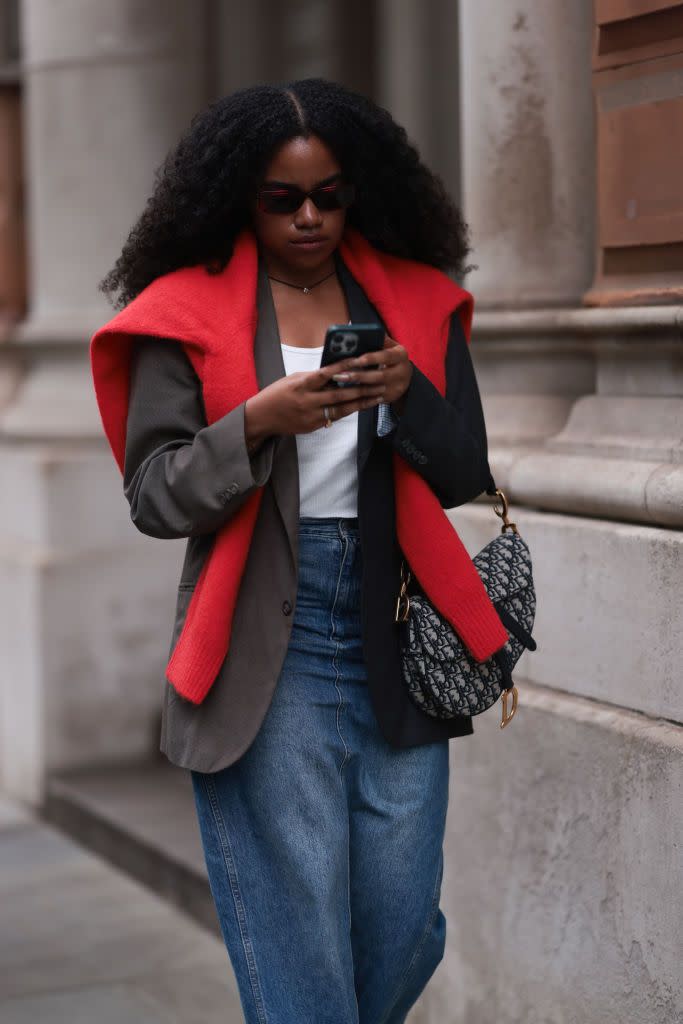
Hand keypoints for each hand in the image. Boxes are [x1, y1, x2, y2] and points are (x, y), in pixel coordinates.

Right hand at [244, 352, 387, 445]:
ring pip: (341, 409)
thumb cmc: (278, 393)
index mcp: (301, 384)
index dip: (343, 367)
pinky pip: (335, 417)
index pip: (325, 374)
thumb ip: (314, 377)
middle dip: (361, 388)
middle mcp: (307, 401)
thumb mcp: (293, 380)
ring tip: (378, 396)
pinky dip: (349, 411)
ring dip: (361, 402)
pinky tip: (362, 405)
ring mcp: (311, 416)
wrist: (262, 417)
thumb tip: (336, 371)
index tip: (360, 360)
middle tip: (379, 382)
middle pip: (339, 394)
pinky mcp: (313, 426)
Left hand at [330, 335, 412, 414]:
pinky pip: (372, 399)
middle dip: (358, 375)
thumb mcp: (387, 346)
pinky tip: (344, 395)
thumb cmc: (390, 357)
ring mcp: (397, 387)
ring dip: (355, 387)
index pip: (386, 356)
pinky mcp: (391, 397)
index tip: (354, 360)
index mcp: (401, 355)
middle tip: (339, 375)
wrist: (404, 377)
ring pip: (374, 389)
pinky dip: (358, 397)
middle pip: (379, 375)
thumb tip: (354, 332)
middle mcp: (402, 371)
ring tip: (339, 383)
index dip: (370, 358)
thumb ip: (376, 340)